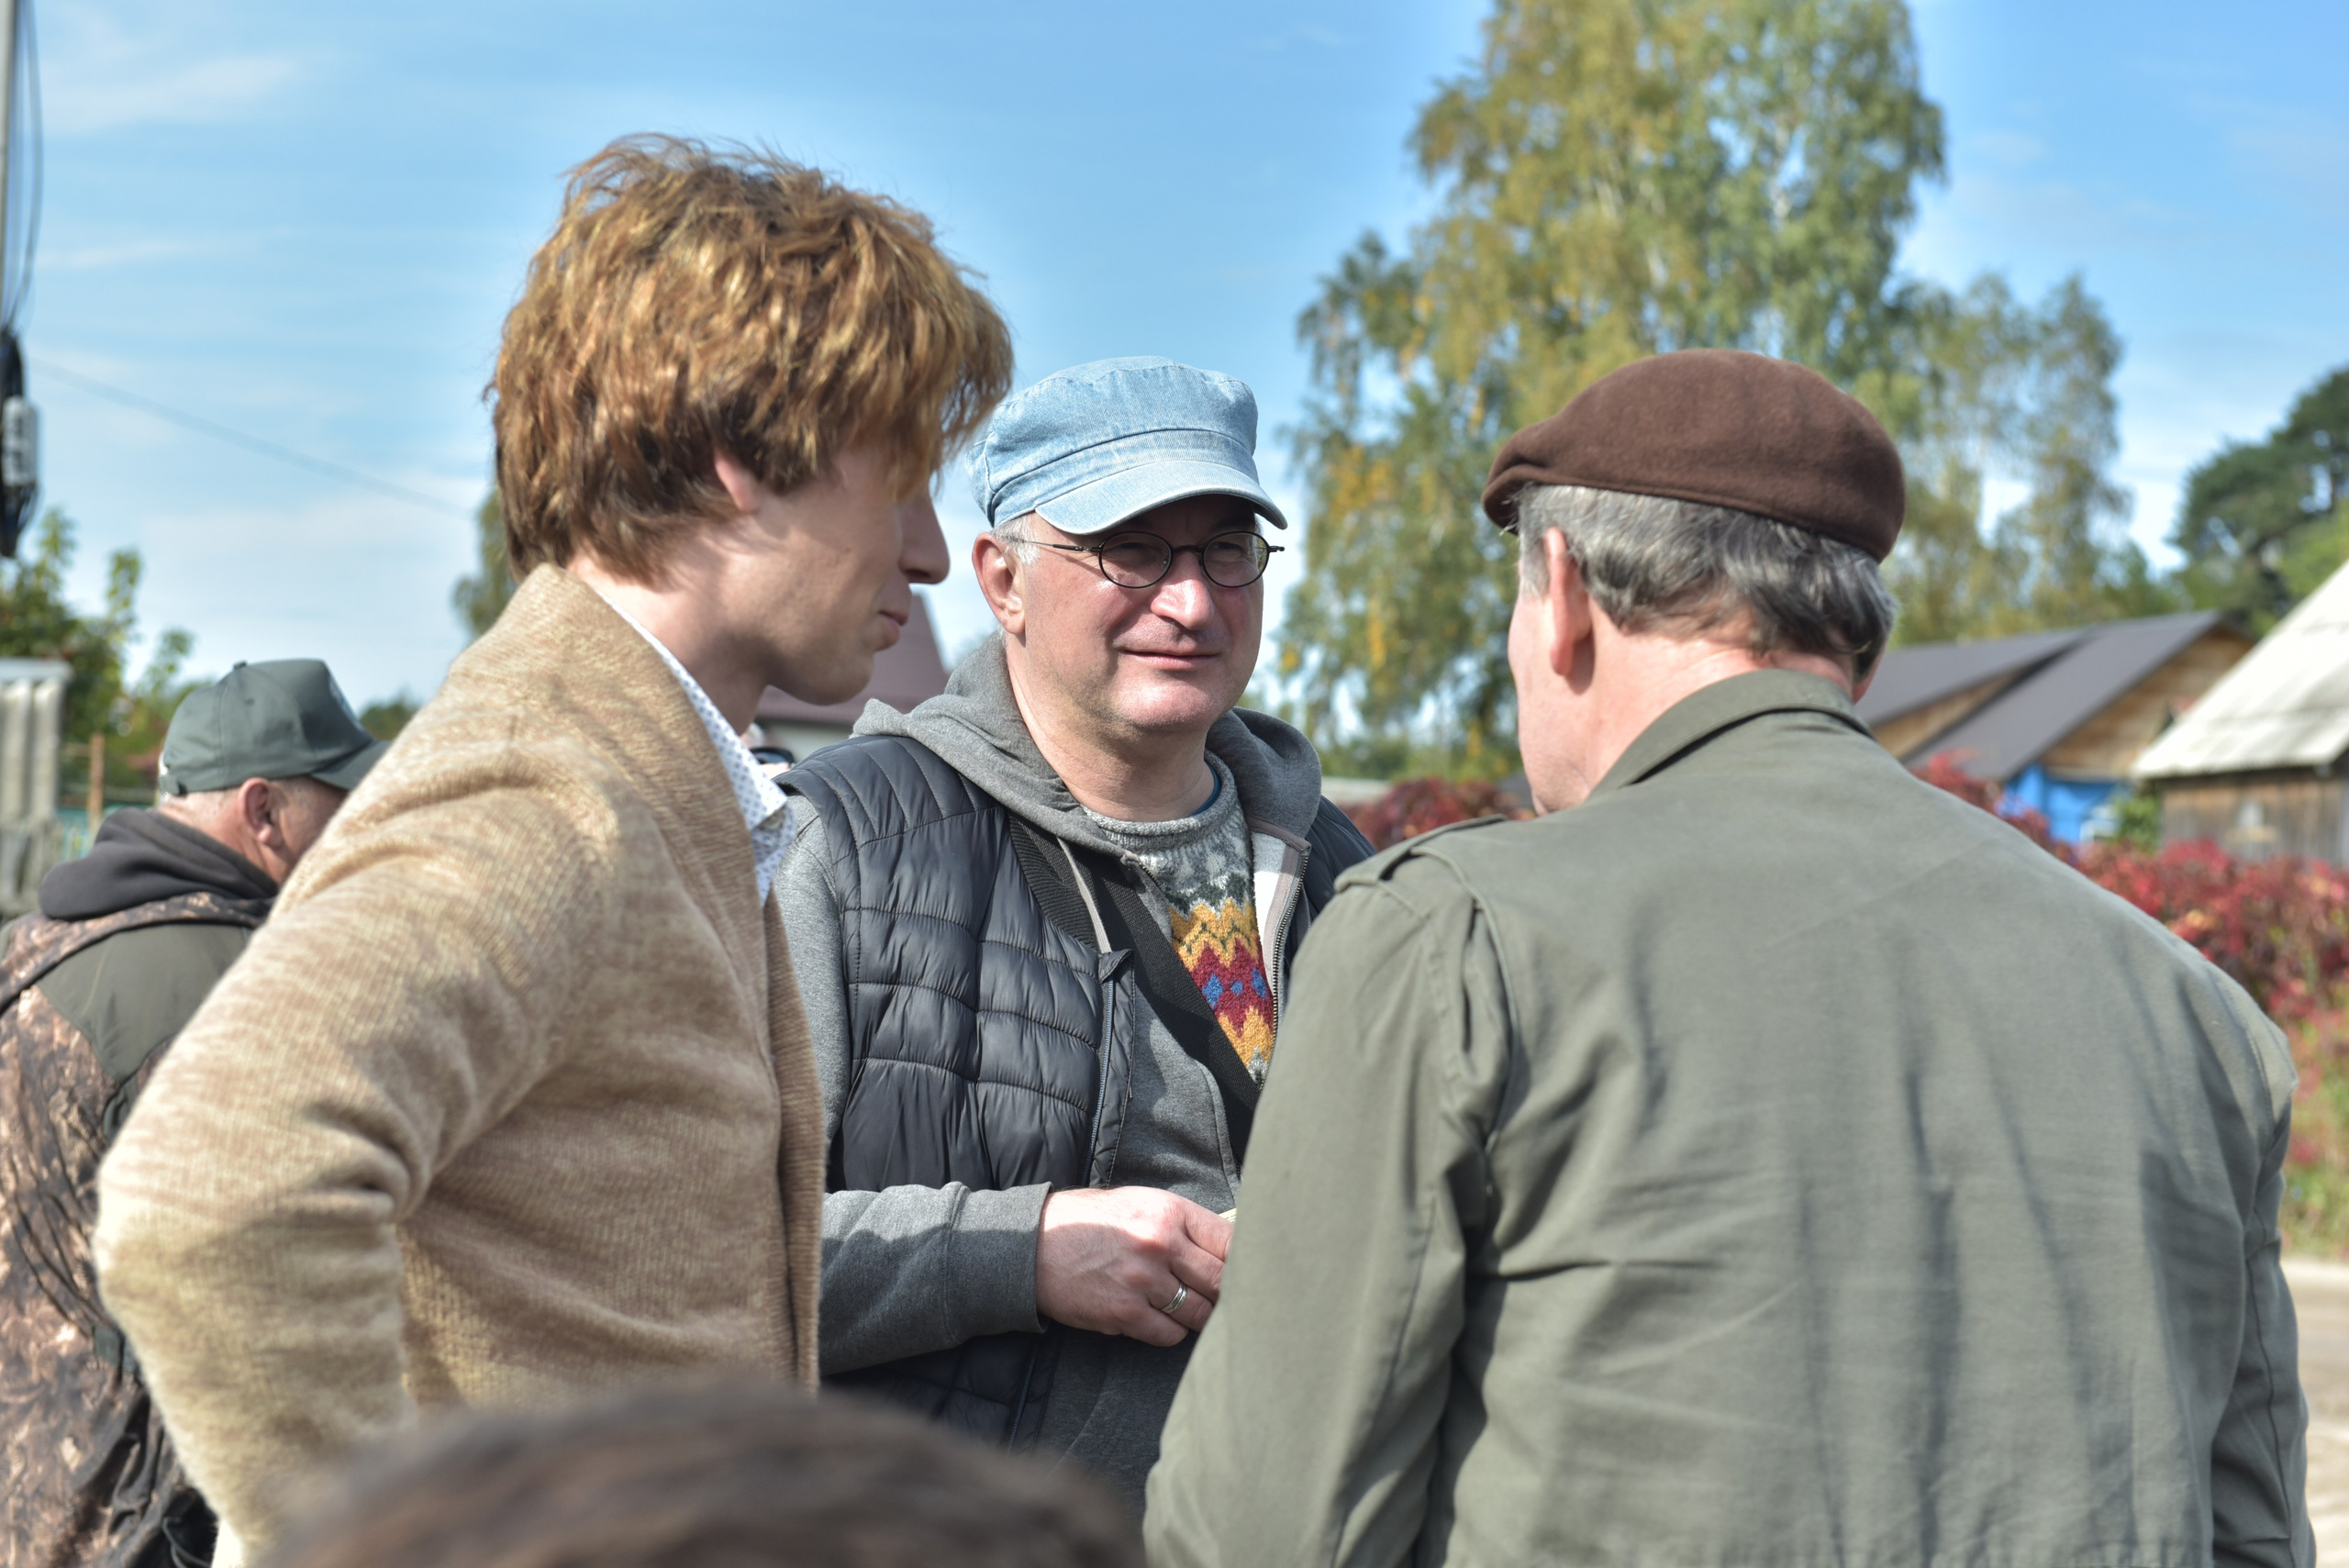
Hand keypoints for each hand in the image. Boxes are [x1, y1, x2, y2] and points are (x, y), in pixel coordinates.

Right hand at [1035, 1187, 1232, 1345]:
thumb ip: (1182, 1224)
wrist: (1034, 1245)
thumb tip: (1230, 1247)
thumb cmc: (1091, 1221)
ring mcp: (1143, 1281)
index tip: (1251, 1273)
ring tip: (1191, 1309)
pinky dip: (1172, 1332)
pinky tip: (1162, 1320)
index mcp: (1168, 1212)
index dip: (1246, 1261)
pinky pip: (1170, 1334)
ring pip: (1200, 1312)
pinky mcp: (1124, 1314)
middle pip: (1222, 1281)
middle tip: (1230, 1299)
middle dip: (1228, 1293)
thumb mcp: (1140, 1203)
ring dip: (1201, 1316)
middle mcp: (1159, 1244)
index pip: (1230, 1242)